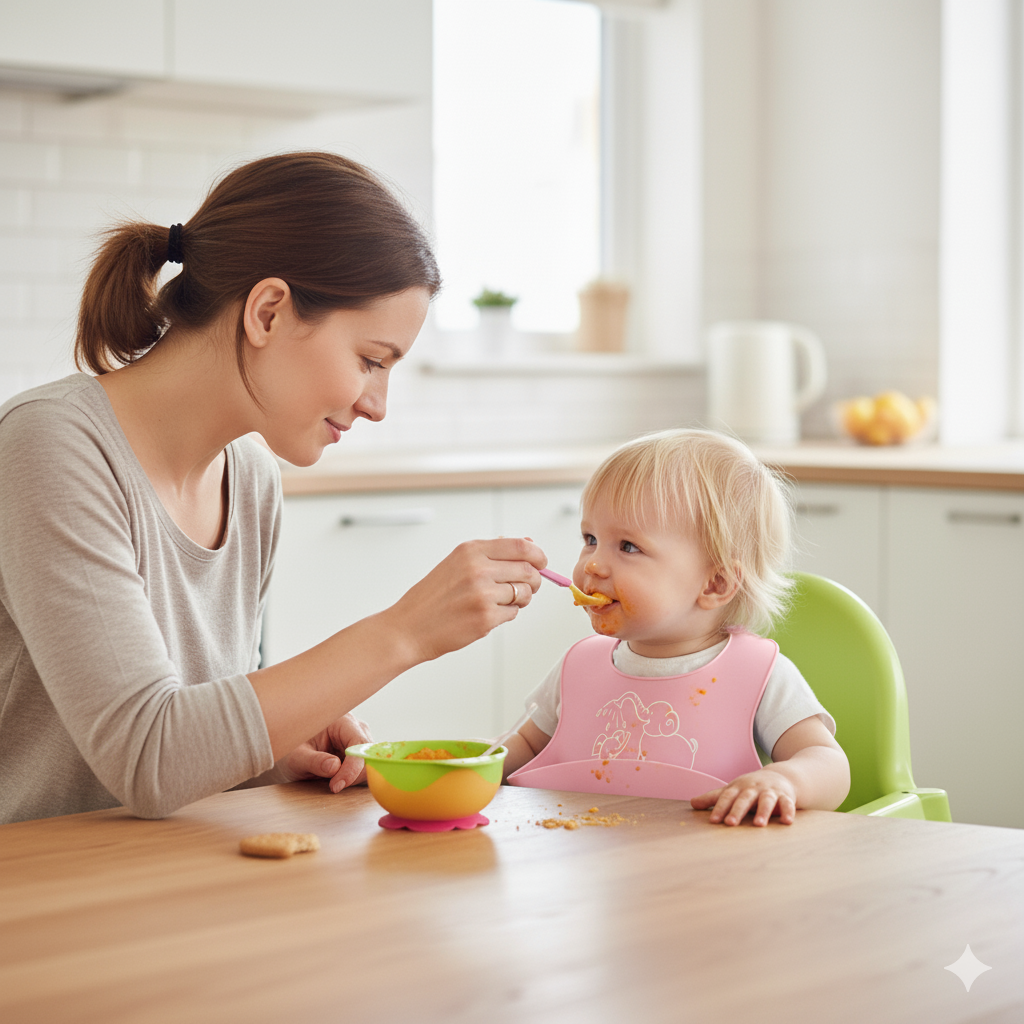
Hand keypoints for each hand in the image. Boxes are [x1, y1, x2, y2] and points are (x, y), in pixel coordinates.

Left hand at [280, 712, 371, 792]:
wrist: (288, 753)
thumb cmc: (291, 749)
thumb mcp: (297, 757)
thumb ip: (314, 761)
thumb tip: (335, 767)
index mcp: (342, 721)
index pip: (358, 744)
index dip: (353, 767)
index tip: (337, 785)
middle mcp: (355, 728)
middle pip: (368, 755)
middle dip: (353, 775)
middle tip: (333, 786)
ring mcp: (359, 741)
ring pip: (369, 765)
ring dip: (352, 778)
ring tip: (330, 780)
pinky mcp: (359, 754)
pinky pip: (364, 770)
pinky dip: (353, 779)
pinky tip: (338, 780)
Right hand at [386, 537, 545, 663]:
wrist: (409, 627)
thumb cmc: (432, 597)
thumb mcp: (457, 563)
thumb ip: (493, 553)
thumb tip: (529, 545)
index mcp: (470, 551)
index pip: (520, 546)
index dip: (538, 555)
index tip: (542, 562)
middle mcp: (477, 569)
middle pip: (528, 570)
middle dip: (534, 580)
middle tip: (528, 586)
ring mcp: (482, 594)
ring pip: (524, 593)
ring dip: (521, 599)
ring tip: (501, 601)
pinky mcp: (485, 618)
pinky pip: (513, 613)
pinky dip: (507, 614)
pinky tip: (488, 613)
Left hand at [691, 767, 797, 826]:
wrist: (779, 776)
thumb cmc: (750, 787)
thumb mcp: (732, 790)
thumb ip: (714, 798)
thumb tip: (692, 803)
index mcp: (739, 787)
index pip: (727, 797)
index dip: (719, 808)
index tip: (713, 821)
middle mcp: (753, 788)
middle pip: (744, 799)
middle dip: (737, 811)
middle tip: (730, 823)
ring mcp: (770, 792)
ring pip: (766, 801)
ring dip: (763, 812)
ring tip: (758, 825)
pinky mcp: (786, 797)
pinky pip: (788, 804)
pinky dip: (788, 812)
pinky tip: (787, 822)